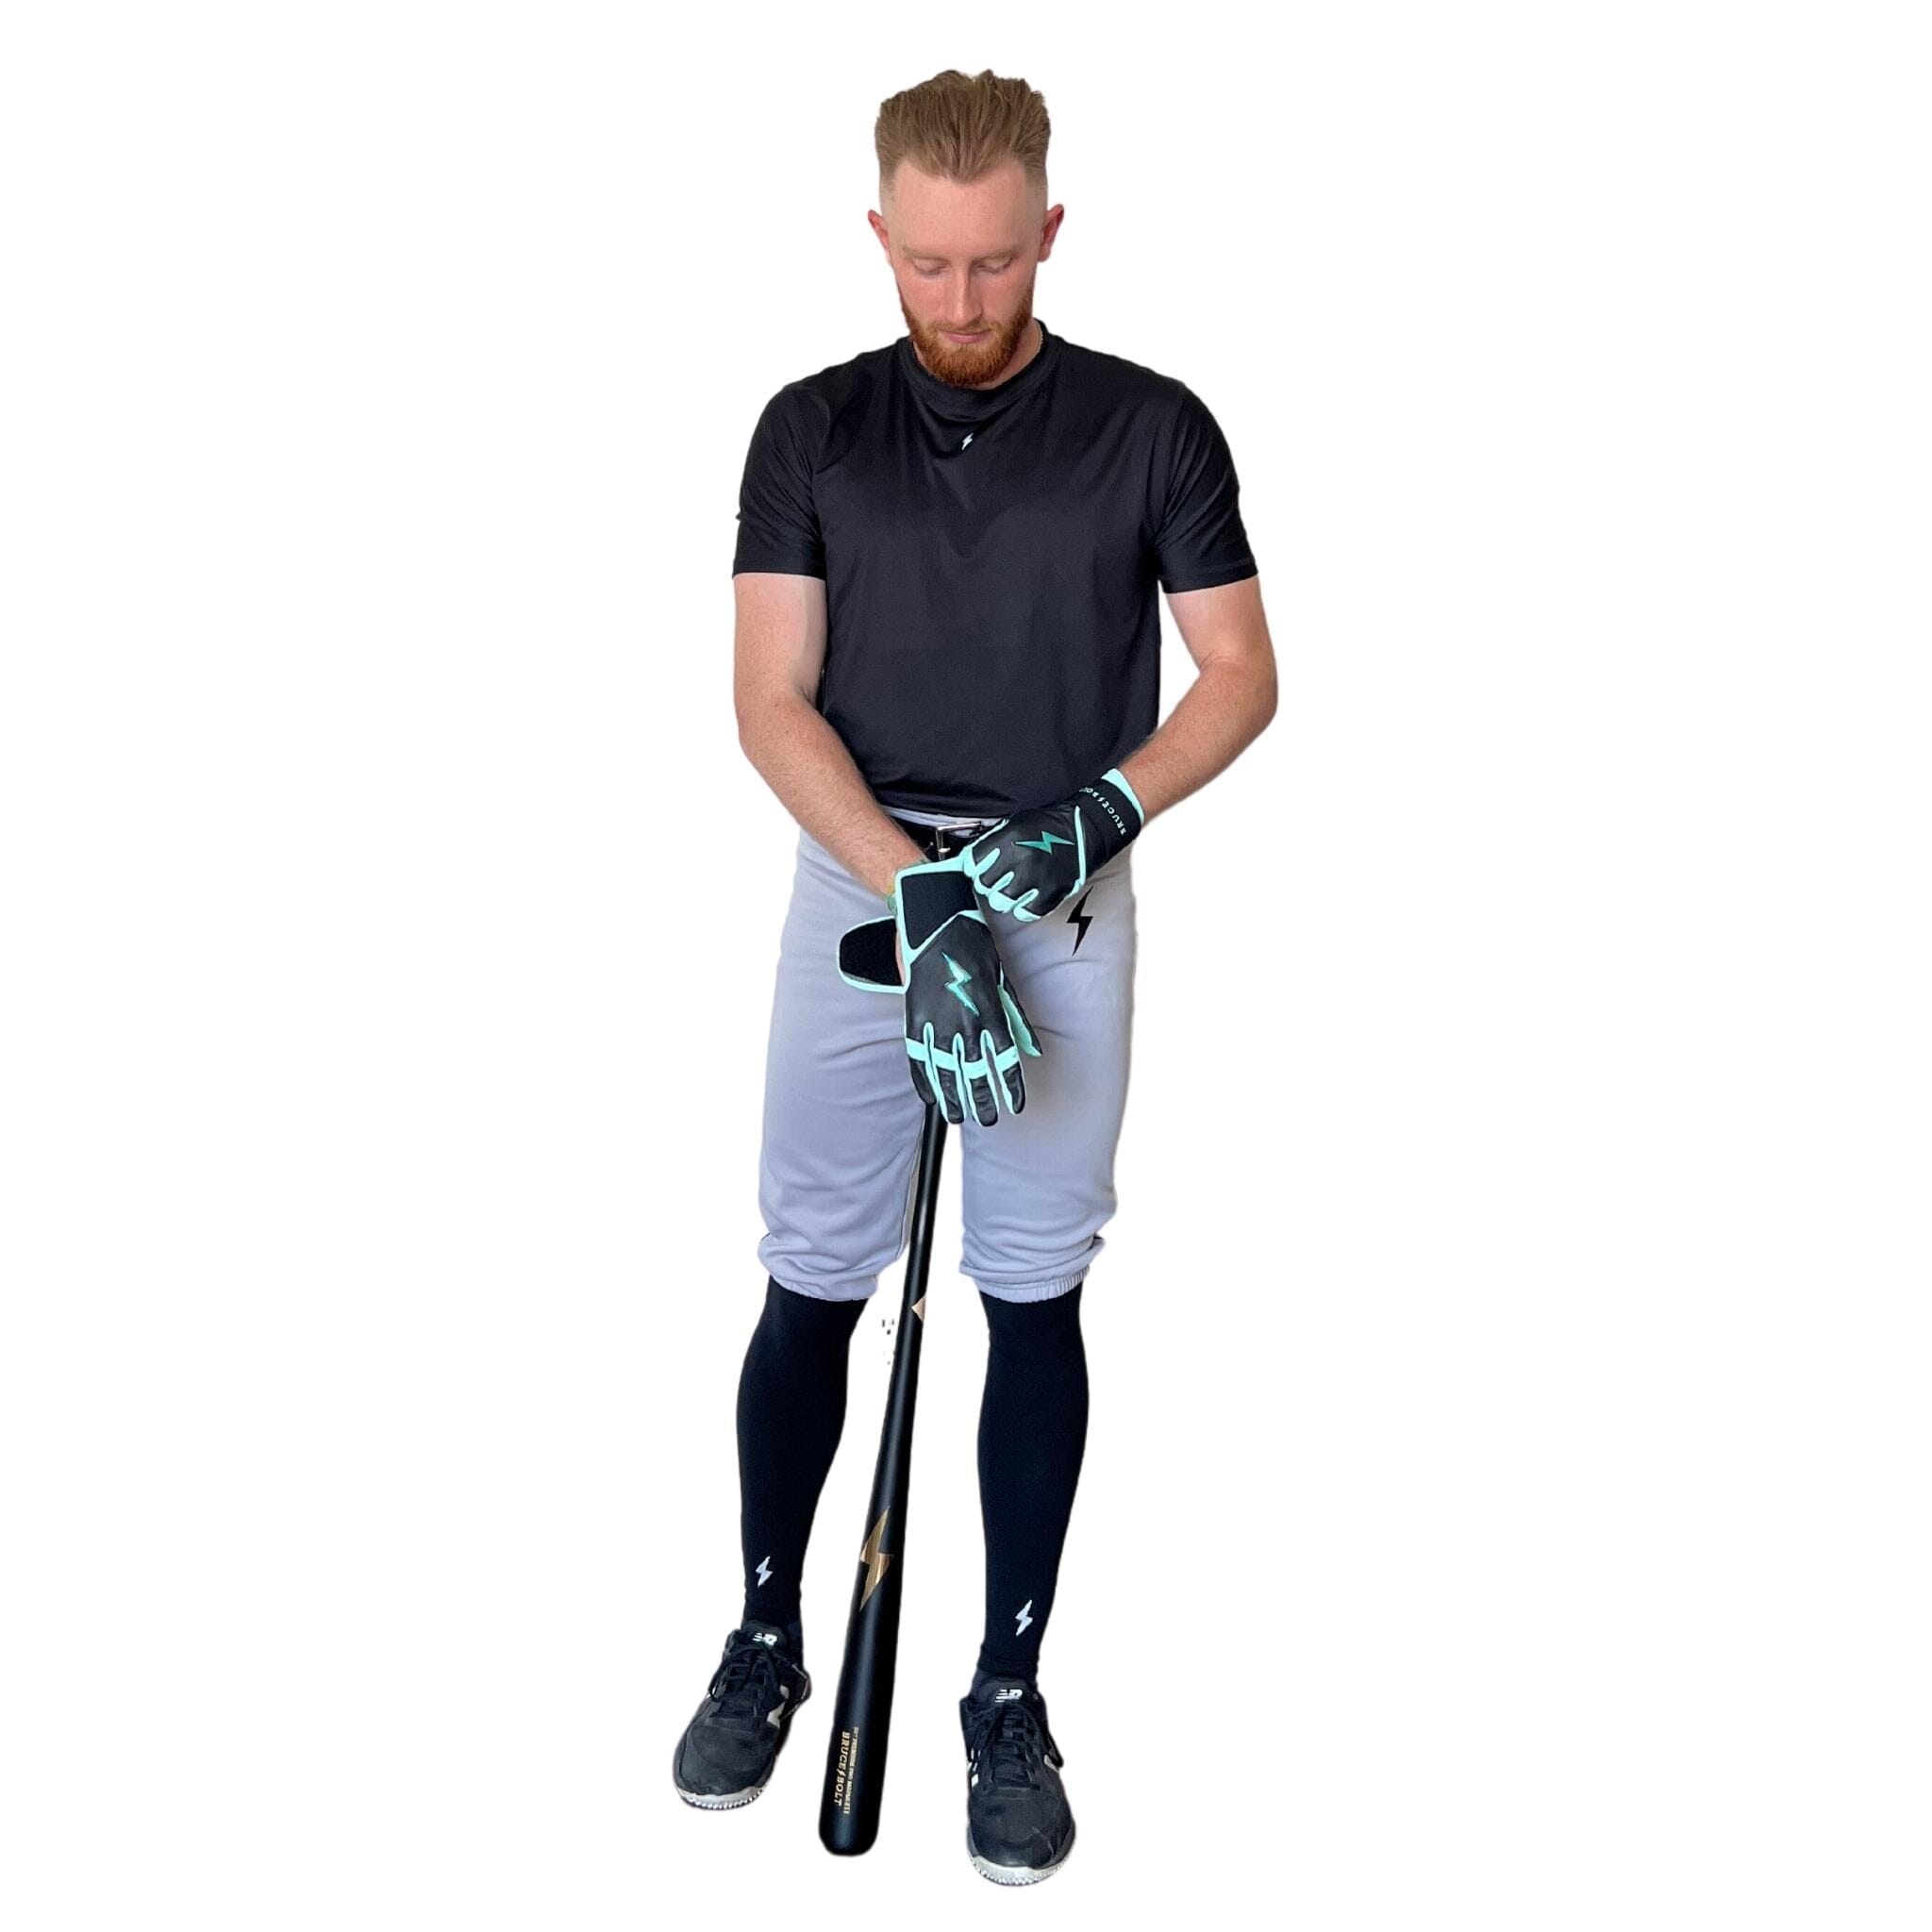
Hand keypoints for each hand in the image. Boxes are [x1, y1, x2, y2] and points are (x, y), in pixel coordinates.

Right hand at [838, 856, 1041, 1125]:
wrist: (935, 918)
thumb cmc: (972, 945)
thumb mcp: (1001, 979)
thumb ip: (1014, 1016)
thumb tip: (1031, 1047)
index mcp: (989, 1010)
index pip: (1004, 1060)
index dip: (1010, 1087)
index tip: (1016, 1106)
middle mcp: (964, 1020)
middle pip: (975, 1073)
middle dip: (983, 1101)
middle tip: (989, 1120)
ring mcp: (936, 1019)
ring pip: (946, 1071)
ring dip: (954, 1097)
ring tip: (960, 1117)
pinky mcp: (913, 1016)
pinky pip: (917, 1056)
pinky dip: (923, 1080)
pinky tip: (930, 1098)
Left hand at [962, 767, 1144, 920]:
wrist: (1086, 830)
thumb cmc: (1049, 826)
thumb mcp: (1015, 823)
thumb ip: (992, 842)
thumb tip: (968, 860)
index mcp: (1009, 839)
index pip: (972, 864)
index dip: (975, 867)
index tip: (980, 868)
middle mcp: (1021, 860)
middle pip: (985, 885)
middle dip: (989, 882)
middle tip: (1000, 877)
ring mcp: (1036, 879)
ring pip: (1002, 902)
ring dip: (1006, 896)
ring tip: (1016, 885)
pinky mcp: (1051, 894)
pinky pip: (1025, 912)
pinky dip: (1024, 906)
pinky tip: (1029, 894)